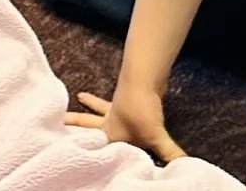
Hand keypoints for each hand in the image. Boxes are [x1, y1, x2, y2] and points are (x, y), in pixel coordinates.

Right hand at [67, 88, 184, 162]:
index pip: (99, 148)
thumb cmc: (141, 111)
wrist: (142, 79)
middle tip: (60, 120)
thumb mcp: (156, 137)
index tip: (79, 157)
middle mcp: (109, 123)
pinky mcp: (124, 100)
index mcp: (110, 134)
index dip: (90, 152)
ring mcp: (116, 110)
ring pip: (99, 110)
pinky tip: (107, 96)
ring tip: (80, 96)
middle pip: (89, 125)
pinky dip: (103, 100)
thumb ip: (169, 153)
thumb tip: (184, 165)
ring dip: (91, 104)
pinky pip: (111, 104)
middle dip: (76, 123)